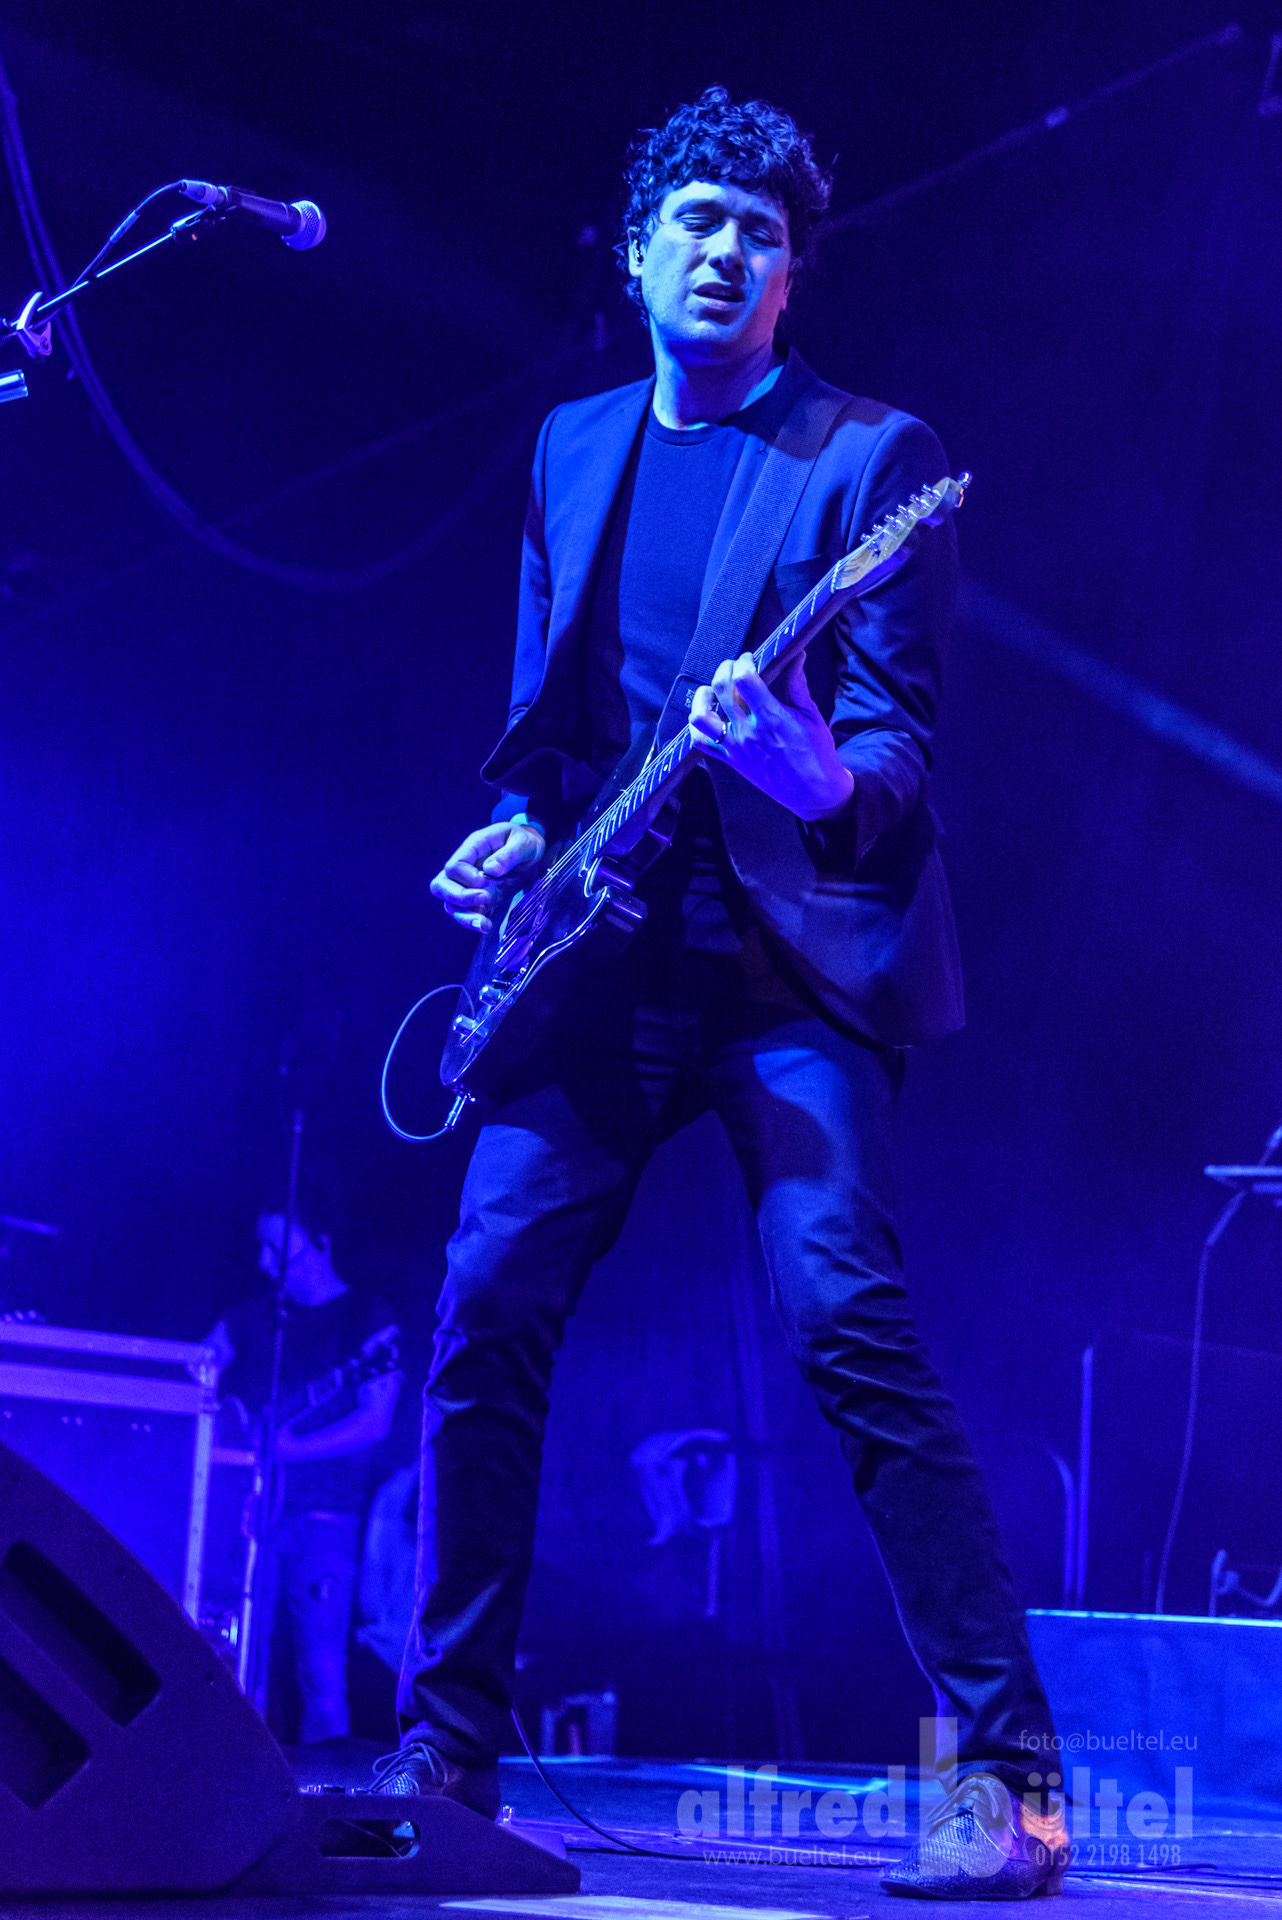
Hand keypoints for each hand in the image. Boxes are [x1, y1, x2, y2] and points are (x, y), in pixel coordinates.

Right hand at [430, 820, 545, 932]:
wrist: (533, 854)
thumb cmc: (526, 842)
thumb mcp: (524, 843)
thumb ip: (508, 854)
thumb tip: (490, 870)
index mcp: (473, 848)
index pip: (454, 866)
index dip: (470, 878)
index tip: (494, 881)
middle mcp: (465, 867)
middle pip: (441, 885)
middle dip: (459, 897)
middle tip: (484, 899)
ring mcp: (469, 884)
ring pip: (450, 902)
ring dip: (464, 915)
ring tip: (484, 924)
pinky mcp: (478, 899)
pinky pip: (466, 912)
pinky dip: (473, 921)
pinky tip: (487, 926)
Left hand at [689, 652, 854, 820]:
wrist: (814, 791)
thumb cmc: (817, 753)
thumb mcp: (811, 715)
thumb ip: (798, 684)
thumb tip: (796, 656)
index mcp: (771, 717)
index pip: (744, 679)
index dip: (743, 662)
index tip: (749, 658)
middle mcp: (748, 731)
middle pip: (722, 689)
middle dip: (724, 669)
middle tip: (733, 666)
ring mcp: (736, 747)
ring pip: (701, 717)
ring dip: (702, 697)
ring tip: (712, 691)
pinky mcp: (730, 760)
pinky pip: (700, 743)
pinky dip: (696, 727)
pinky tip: (706, 716)